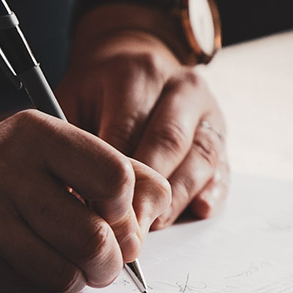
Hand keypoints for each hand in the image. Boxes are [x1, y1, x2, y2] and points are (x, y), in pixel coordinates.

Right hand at [0, 112, 170, 292]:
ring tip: (65, 263)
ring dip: (76, 280)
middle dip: (110, 261)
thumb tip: (155, 214)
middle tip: (103, 260)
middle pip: (94, 238)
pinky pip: (33, 292)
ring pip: (64, 274)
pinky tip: (30, 268)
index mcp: (36, 133)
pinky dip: (44, 290)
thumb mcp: (57, 152)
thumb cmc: (7, 174)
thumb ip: (117, 171)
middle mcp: (5, 170)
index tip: (113, 215)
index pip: (115, 178)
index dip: (126, 209)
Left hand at [58, 24, 229, 227]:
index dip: (112, 176)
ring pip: (200, 158)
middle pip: (168, 143)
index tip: (95, 211)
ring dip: (177, 198)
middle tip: (127, 230)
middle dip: (147, 193)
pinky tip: (199, 210)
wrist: (134, 61)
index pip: (127, 129)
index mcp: (138, 73)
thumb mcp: (73, 99)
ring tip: (152, 227)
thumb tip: (69, 195)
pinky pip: (223, 166)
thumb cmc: (97, 92)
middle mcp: (180, 87)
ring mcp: (207, 110)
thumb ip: (71, 140)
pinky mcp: (221, 133)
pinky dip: (213, 191)